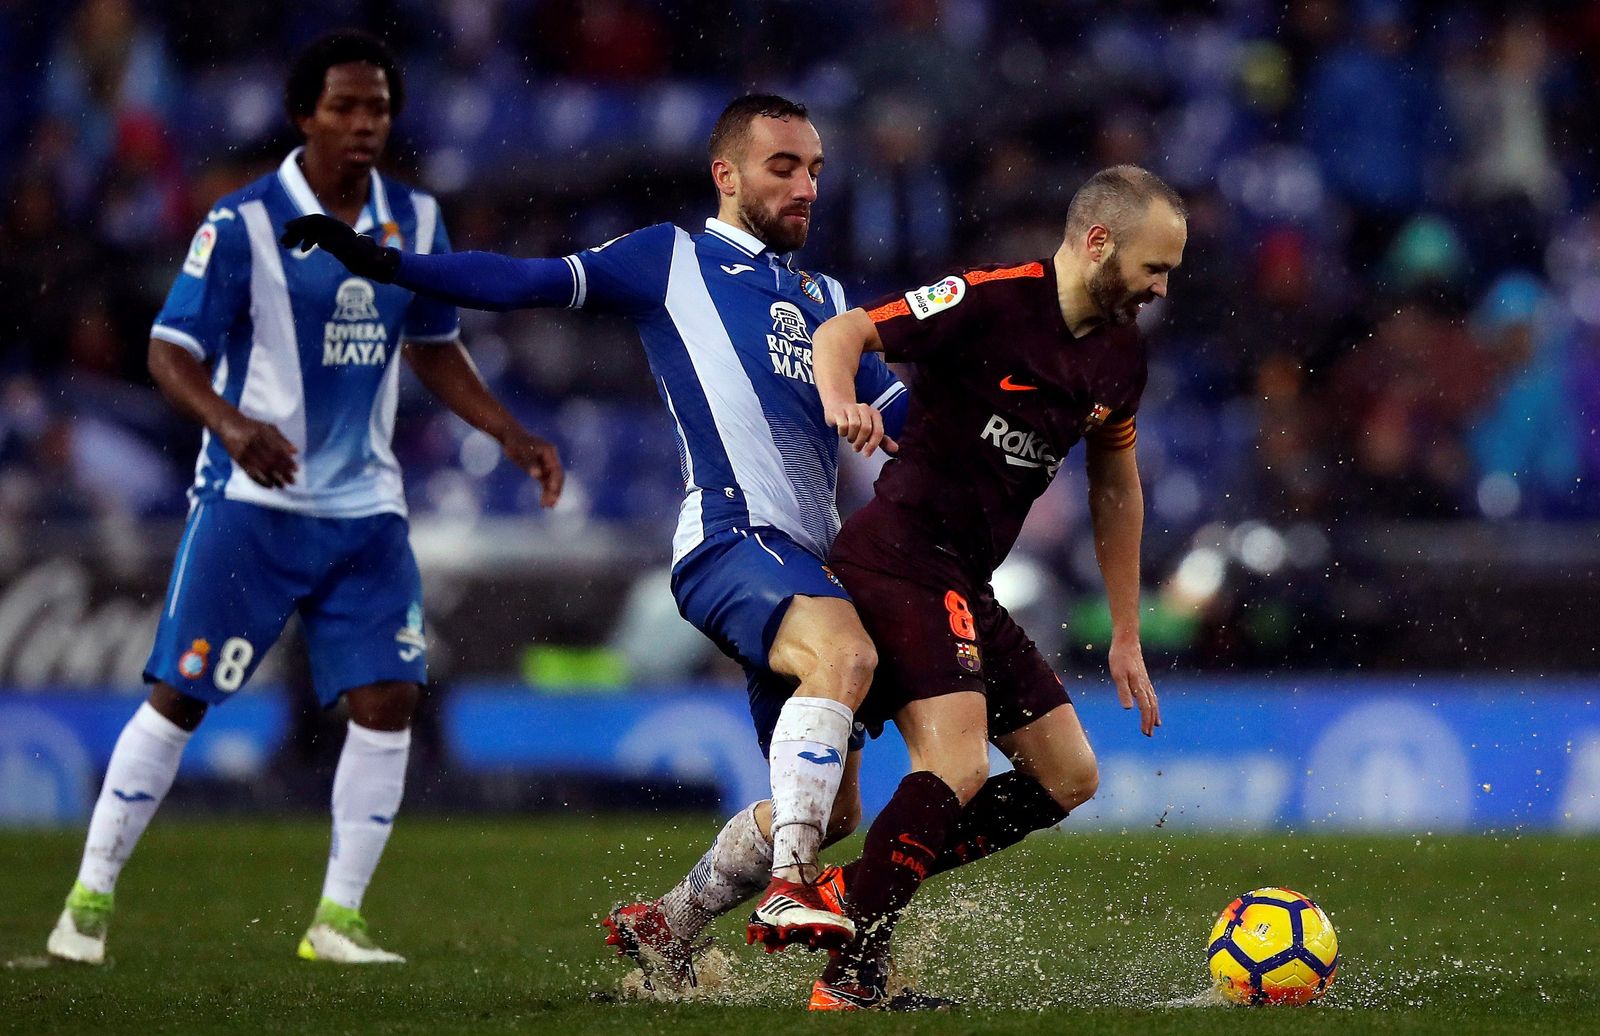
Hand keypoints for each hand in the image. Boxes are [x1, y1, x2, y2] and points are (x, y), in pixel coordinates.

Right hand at [216, 413, 297, 488]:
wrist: (229, 425)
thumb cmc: (252, 426)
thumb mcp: (268, 427)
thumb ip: (282, 439)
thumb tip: (295, 451)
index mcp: (262, 434)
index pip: (277, 450)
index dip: (287, 461)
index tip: (295, 469)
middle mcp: (253, 443)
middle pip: (270, 461)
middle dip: (282, 472)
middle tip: (292, 481)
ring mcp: (245, 452)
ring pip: (261, 468)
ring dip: (273, 478)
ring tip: (282, 485)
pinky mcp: (238, 460)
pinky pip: (250, 473)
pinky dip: (261, 480)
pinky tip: (270, 485)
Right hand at [279, 214, 399, 281]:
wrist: (377, 263)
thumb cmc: (369, 259)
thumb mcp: (355, 254)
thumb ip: (341, 248)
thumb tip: (321, 241)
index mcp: (340, 229)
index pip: (317, 220)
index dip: (301, 222)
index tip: (287, 227)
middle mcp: (337, 229)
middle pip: (313, 225)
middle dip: (296, 231)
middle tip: (282, 240)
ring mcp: (335, 235)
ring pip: (313, 231)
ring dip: (299, 236)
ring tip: (286, 245)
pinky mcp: (334, 242)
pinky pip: (317, 238)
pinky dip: (307, 242)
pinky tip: (301, 250)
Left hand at [501, 429, 563, 507]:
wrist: (510, 437)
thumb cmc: (515, 443)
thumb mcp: (521, 451)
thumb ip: (530, 463)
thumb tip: (537, 475)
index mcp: (549, 452)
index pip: (556, 469)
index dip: (555, 481)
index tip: (552, 492)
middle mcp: (551, 458)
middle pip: (557, 477)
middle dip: (555, 490)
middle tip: (551, 504)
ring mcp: (547, 464)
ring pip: (552, 481)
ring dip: (551, 494)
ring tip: (547, 506)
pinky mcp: (541, 470)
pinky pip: (546, 483)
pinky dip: (546, 492)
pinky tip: (544, 503)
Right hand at [825, 401, 897, 456]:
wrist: (838, 406)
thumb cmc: (857, 421)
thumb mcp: (871, 430)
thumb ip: (883, 440)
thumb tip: (895, 449)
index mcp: (875, 414)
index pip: (878, 431)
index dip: (873, 445)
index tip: (866, 454)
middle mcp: (864, 409)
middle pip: (866, 429)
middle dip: (860, 442)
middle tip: (856, 448)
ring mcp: (851, 408)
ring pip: (854, 426)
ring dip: (851, 437)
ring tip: (850, 439)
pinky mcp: (839, 411)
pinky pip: (843, 425)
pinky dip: (842, 432)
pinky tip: (842, 432)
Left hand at [1109, 635, 1160, 736]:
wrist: (1127, 642)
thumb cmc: (1120, 658)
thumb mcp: (1118, 675)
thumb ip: (1123, 691)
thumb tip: (1128, 709)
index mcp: (1139, 686)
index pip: (1145, 707)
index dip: (1145, 721)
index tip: (1145, 732)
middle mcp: (1145, 686)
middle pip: (1151, 707)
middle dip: (1150, 721)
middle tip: (1148, 735)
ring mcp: (1146, 682)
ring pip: (1153, 701)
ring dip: (1154, 714)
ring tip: (1154, 726)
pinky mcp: (1143, 678)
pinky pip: (1151, 695)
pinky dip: (1153, 705)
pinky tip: (1152, 707)